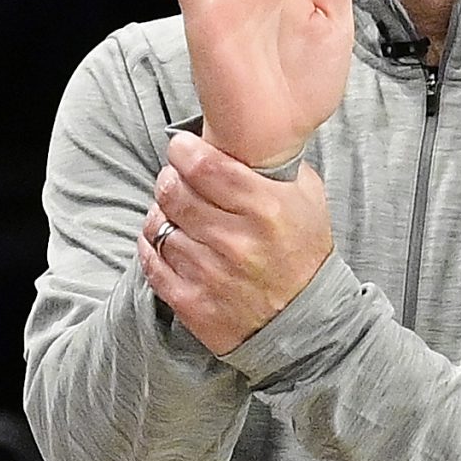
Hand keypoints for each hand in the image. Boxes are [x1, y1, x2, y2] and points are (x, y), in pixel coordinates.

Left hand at [137, 131, 333, 354]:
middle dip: (169, 178)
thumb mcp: (308, 200)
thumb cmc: (304, 254)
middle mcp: (236, 241)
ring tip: (173, 212)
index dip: (183, 150)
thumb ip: (276, 165)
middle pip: (174, 192)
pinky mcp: (192, 303)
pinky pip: (152, 261)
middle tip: (175, 178)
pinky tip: (166, 239)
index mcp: (267, 209)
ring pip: (159, 225)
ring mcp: (211, 274)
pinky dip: (152, 245)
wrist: (308, 324)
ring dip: (161, 213)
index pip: (203, 165)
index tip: (182, 149)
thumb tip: (240, 136)